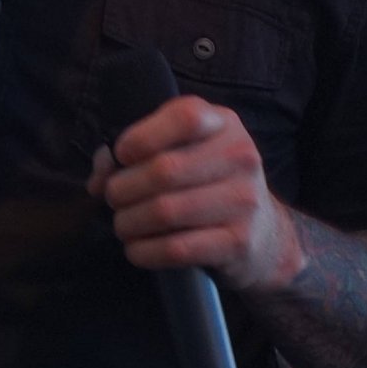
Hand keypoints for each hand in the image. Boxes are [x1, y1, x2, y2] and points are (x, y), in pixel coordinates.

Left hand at [88, 94, 302, 295]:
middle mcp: (240, 156)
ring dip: (128, 222)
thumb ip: (140, 151)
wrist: (265, 236)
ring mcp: (243, 200)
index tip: (121, 156)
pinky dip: (144, 251)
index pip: (184, 116)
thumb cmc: (209, 185)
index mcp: (223, 124)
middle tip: (113, 200)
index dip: (141, 136)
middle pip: (164, 170)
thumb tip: (101, 174)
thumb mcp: (186, 152)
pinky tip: (136, 249)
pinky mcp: (238, 242)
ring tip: (123, 225)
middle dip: (122, 188)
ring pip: (165, 211)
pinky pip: (176, 248)